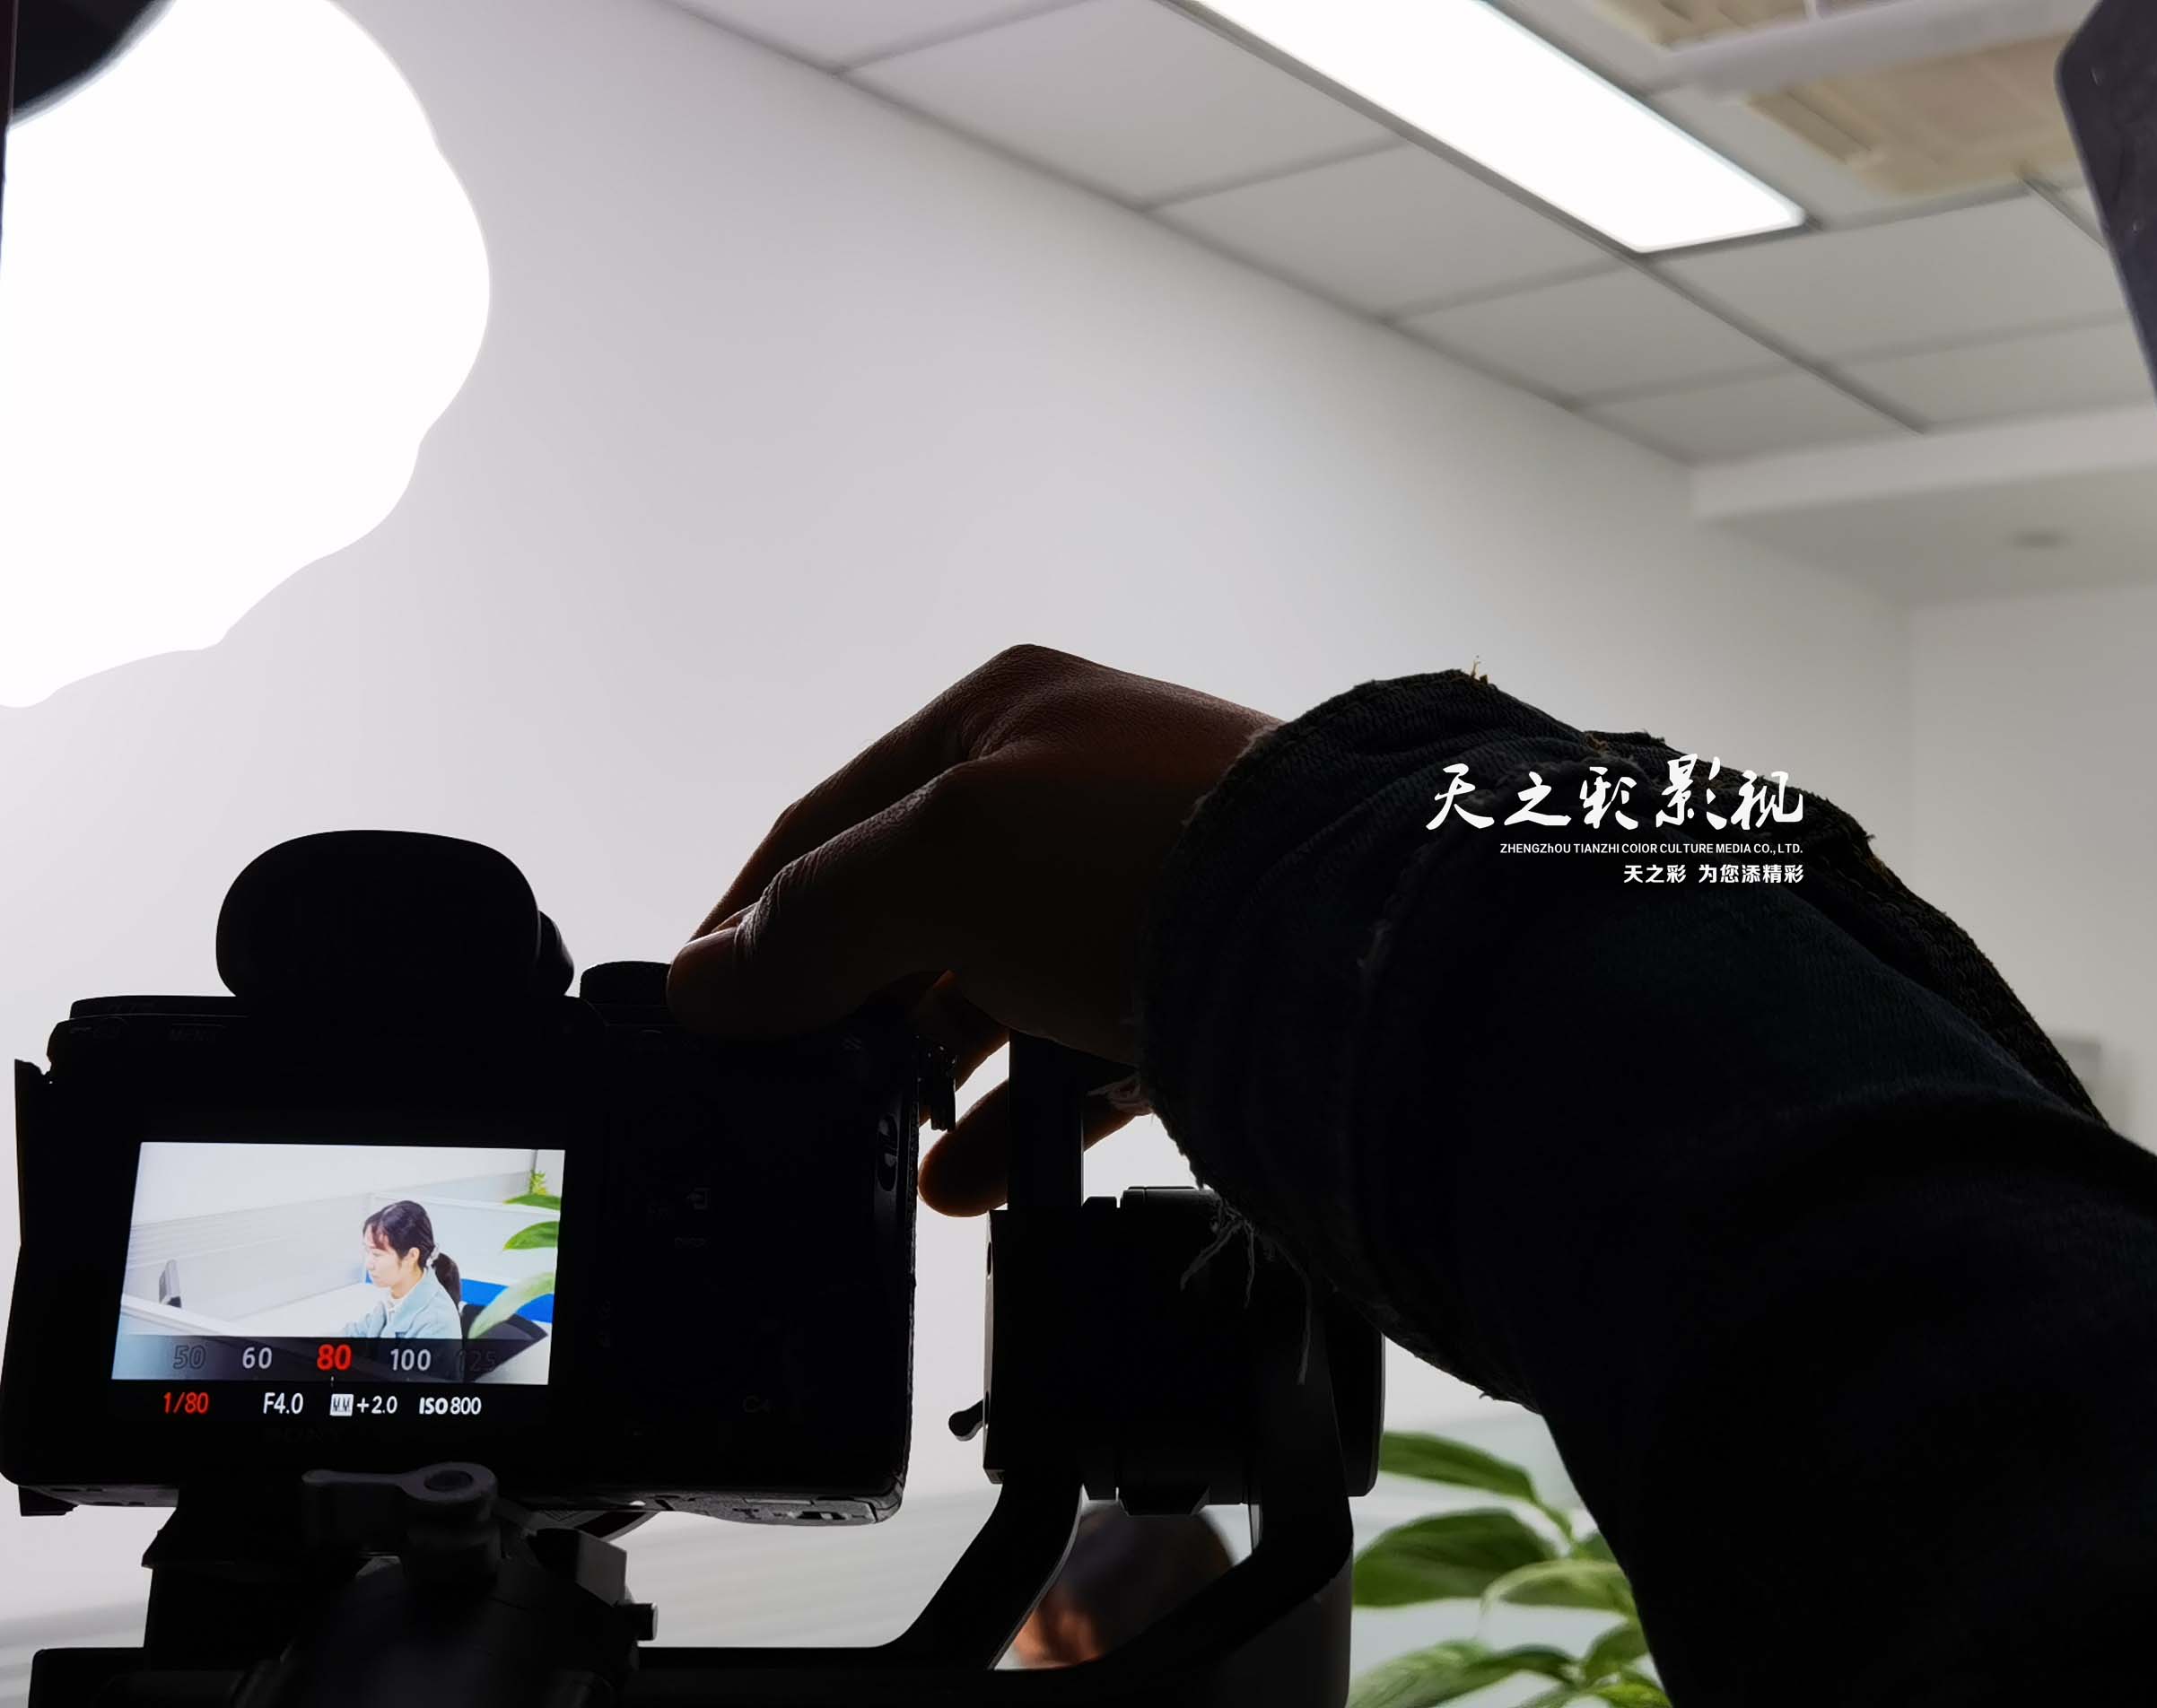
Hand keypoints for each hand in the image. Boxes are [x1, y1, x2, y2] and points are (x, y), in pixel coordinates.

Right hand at [669, 644, 1279, 1212]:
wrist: (1350, 932)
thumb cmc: (1142, 853)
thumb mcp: (937, 863)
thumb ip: (815, 920)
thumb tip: (708, 984)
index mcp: (1003, 718)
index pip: (832, 822)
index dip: (753, 918)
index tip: (701, 1011)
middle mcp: (1076, 789)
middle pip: (917, 914)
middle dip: (853, 1015)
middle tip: (801, 1102)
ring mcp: (1145, 885)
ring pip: (1002, 994)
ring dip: (934, 1083)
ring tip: (892, 1160)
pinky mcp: (1205, 980)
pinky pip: (1087, 1057)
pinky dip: (1025, 1120)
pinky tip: (976, 1177)